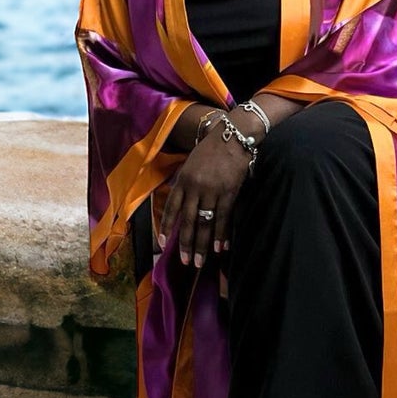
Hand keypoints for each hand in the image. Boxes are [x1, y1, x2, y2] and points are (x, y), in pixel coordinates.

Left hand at [159, 130, 250, 267]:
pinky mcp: (229, 193)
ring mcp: (212, 191)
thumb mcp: (191, 164)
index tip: (163, 244)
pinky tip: (220, 248)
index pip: (171, 208)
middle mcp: (195, 187)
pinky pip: (224, 218)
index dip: (167, 227)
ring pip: (205, 224)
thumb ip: (186, 184)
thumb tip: (181, 207)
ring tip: (200, 262)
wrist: (233, 136)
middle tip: (186, 262)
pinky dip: (221, 235)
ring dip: (202, 245)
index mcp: (183, 180)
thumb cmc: (211, 149)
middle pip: (188, 221)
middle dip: (186, 244)